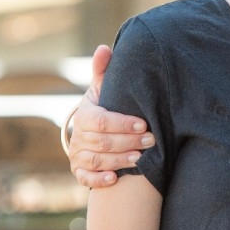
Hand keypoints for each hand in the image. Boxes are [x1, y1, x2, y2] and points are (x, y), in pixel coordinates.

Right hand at [67, 44, 154, 187]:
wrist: (92, 132)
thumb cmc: (104, 107)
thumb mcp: (104, 89)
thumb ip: (104, 71)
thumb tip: (104, 48)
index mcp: (84, 115)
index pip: (100, 120)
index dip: (121, 123)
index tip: (143, 123)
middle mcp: (78, 136)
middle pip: (101, 142)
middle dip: (128, 142)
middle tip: (151, 141)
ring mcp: (78, 155)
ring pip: (96, 160)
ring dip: (118, 160)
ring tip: (140, 160)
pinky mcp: (80, 171)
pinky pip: (85, 178)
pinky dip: (98, 180)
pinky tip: (114, 179)